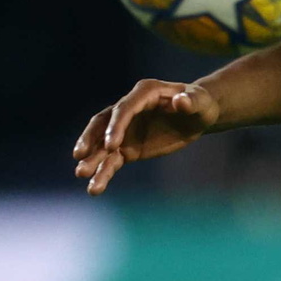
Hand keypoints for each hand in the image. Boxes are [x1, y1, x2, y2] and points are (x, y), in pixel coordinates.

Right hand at [72, 79, 220, 194]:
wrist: (196, 117)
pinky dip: (103, 172)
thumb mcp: (201, 102)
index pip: (124, 108)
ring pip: (102, 145)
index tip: (112, 145)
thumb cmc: (200, 104)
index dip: (116, 125)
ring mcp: (124, 129)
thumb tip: (181, 100)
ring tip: (81, 175)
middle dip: (91, 139)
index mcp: (144, 93)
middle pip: (102, 123)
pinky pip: (111, 160)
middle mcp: (128, 109)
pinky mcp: (126, 147)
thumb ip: (190, 102)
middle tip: (80, 156)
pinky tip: (95, 187)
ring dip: (91, 159)